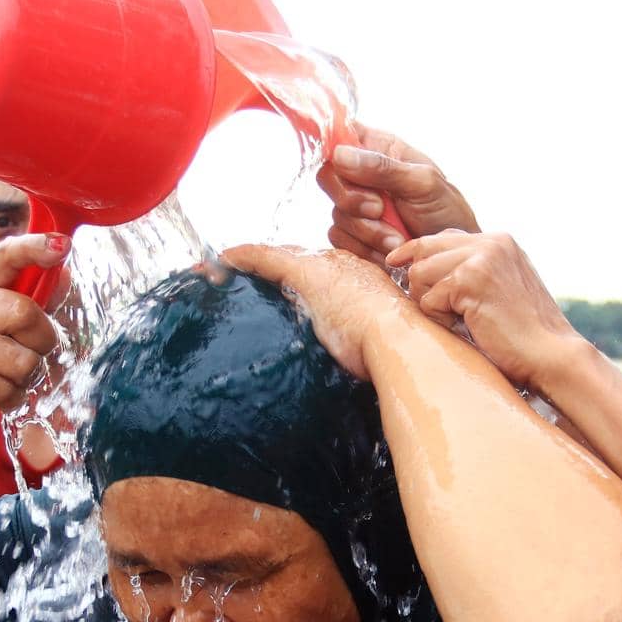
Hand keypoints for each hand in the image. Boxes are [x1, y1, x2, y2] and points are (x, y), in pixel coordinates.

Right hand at [0, 234, 66, 435]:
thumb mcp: (8, 317)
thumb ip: (37, 297)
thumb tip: (64, 274)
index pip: (8, 254)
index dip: (35, 248)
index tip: (62, 245)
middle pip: (26, 315)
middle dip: (42, 341)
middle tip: (28, 349)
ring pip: (23, 361)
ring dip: (26, 375)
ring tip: (4, 371)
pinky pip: (9, 389)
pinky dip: (12, 396)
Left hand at [221, 244, 407, 379]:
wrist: (400, 339)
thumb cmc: (393, 351)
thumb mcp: (374, 343)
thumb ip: (362, 345)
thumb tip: (355, 366)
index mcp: (359, 279)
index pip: (320, 271)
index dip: (297, 279)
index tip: (282, 291)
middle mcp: (340, 264)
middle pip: (296, 258)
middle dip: (268, 266)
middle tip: (244, 276)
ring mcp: (322, 265)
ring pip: (276, 255)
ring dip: (248, 262)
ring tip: (222, 271)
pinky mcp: (303, 272)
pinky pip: (262, 257)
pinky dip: (241, 257)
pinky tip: (221, 261)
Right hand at [317, 125, 478, 259]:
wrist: (448, 256)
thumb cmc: (445, 211)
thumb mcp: (422, 183)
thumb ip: (382, 168)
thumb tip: (340, 154)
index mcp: (380, 149)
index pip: (342, 134)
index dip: (333, 146)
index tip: (341, 164)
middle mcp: (362, 174)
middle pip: (328, 177)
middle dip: (352, 200)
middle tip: (379, 210)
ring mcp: (355, 206)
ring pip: (337, 214)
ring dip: (368, 232)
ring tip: (397, 239)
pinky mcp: (352, 234)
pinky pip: (340, 239)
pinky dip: (364, 248)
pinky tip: (388, 250)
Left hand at [387, 231, 582, 390]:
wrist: (550, 354)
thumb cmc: (521, 332)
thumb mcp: (498, 288)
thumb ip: (471, 270)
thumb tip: (421, 264)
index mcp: (498, 241)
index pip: (440, 237)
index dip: (413, 251)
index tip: (393, 262)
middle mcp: (490, 241)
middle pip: (423, 250)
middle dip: (420, 284)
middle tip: (441, 310)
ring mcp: (481, 257)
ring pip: (419, 274)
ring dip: (430, 304)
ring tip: (458, 320)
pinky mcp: (470, 279)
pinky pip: (428, 299)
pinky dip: (440, 320)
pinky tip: (466, 328)